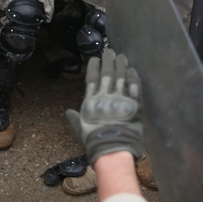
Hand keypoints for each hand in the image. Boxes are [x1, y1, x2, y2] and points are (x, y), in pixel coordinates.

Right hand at [64, 48, 143, 162]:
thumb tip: (67, 112)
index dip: (93, 67)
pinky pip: (135, 87)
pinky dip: (133, 77)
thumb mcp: (80, 130)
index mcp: (91, 102)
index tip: (95, 58)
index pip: (92, 79)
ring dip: (121, 65)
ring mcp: (121, 99)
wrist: (113, 150)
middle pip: (108, 74)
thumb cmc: (95, 142)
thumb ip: (74, 119)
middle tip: (110, 51)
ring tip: (121, 56)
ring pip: (121, 77)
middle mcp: (106, 97)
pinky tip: (132, 70)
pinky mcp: (134, 104)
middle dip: (108, 61)